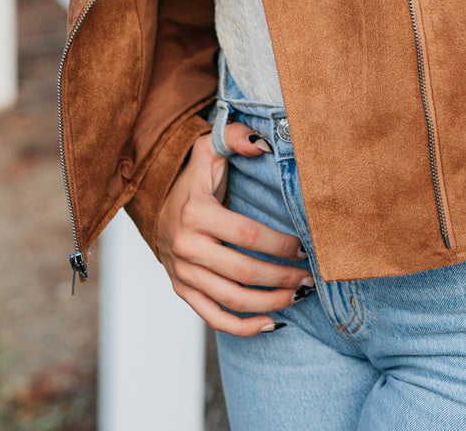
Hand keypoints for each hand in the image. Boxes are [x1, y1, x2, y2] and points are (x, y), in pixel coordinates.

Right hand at [156, 124, 312, 333]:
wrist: (155, 203)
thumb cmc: (192, 177)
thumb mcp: (208, 148)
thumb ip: (235, 138)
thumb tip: (263, 141)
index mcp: (195, 212)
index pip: (246, 235)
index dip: (279, 244)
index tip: (305, 246)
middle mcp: (185, 246)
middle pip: (242, 271)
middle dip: (282, 277)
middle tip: (310, 277)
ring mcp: (182, 272)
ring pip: (231, 299)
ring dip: (269, 303)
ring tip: (298, 296)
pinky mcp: (182, 290)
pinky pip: (212, 317)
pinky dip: (242, 327)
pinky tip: (270, 323)